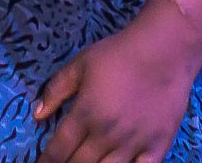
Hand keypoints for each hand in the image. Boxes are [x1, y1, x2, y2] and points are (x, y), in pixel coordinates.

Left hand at [34, 9, 201, 162]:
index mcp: (85, 114)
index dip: (46, 161)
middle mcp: (107, 135)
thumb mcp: (80, 64)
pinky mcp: (159, 145)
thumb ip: (56, 90)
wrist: (165, 50)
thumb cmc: (119, 54)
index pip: (58, 149)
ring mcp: (134, 143)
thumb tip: (37, 114)